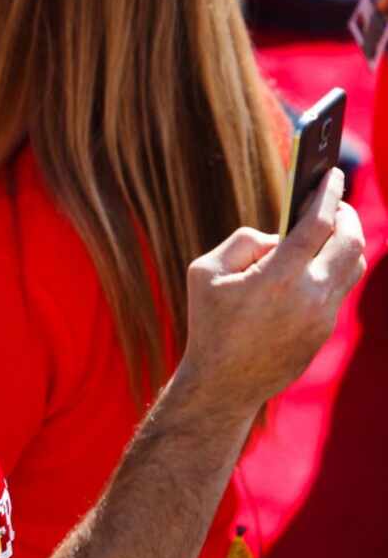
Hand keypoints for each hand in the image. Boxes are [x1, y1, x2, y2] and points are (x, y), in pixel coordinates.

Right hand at [181, 168, 365, 414]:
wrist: (222, 384)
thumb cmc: (209, 323)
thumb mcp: (205, 271)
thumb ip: (244, 241)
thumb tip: (279, 237)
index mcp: (278, 277)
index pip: (319, 223)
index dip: (327, 193)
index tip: (331, 174)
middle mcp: (309, 296)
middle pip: (350, 241)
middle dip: (345, 214)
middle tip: (333, 202)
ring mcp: (321, 317)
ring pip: (353, 265)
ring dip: (346, 240)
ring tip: (329, 229)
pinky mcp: (323, 332)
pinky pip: (338, 289)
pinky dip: (332, 267)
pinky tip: (315, 262)